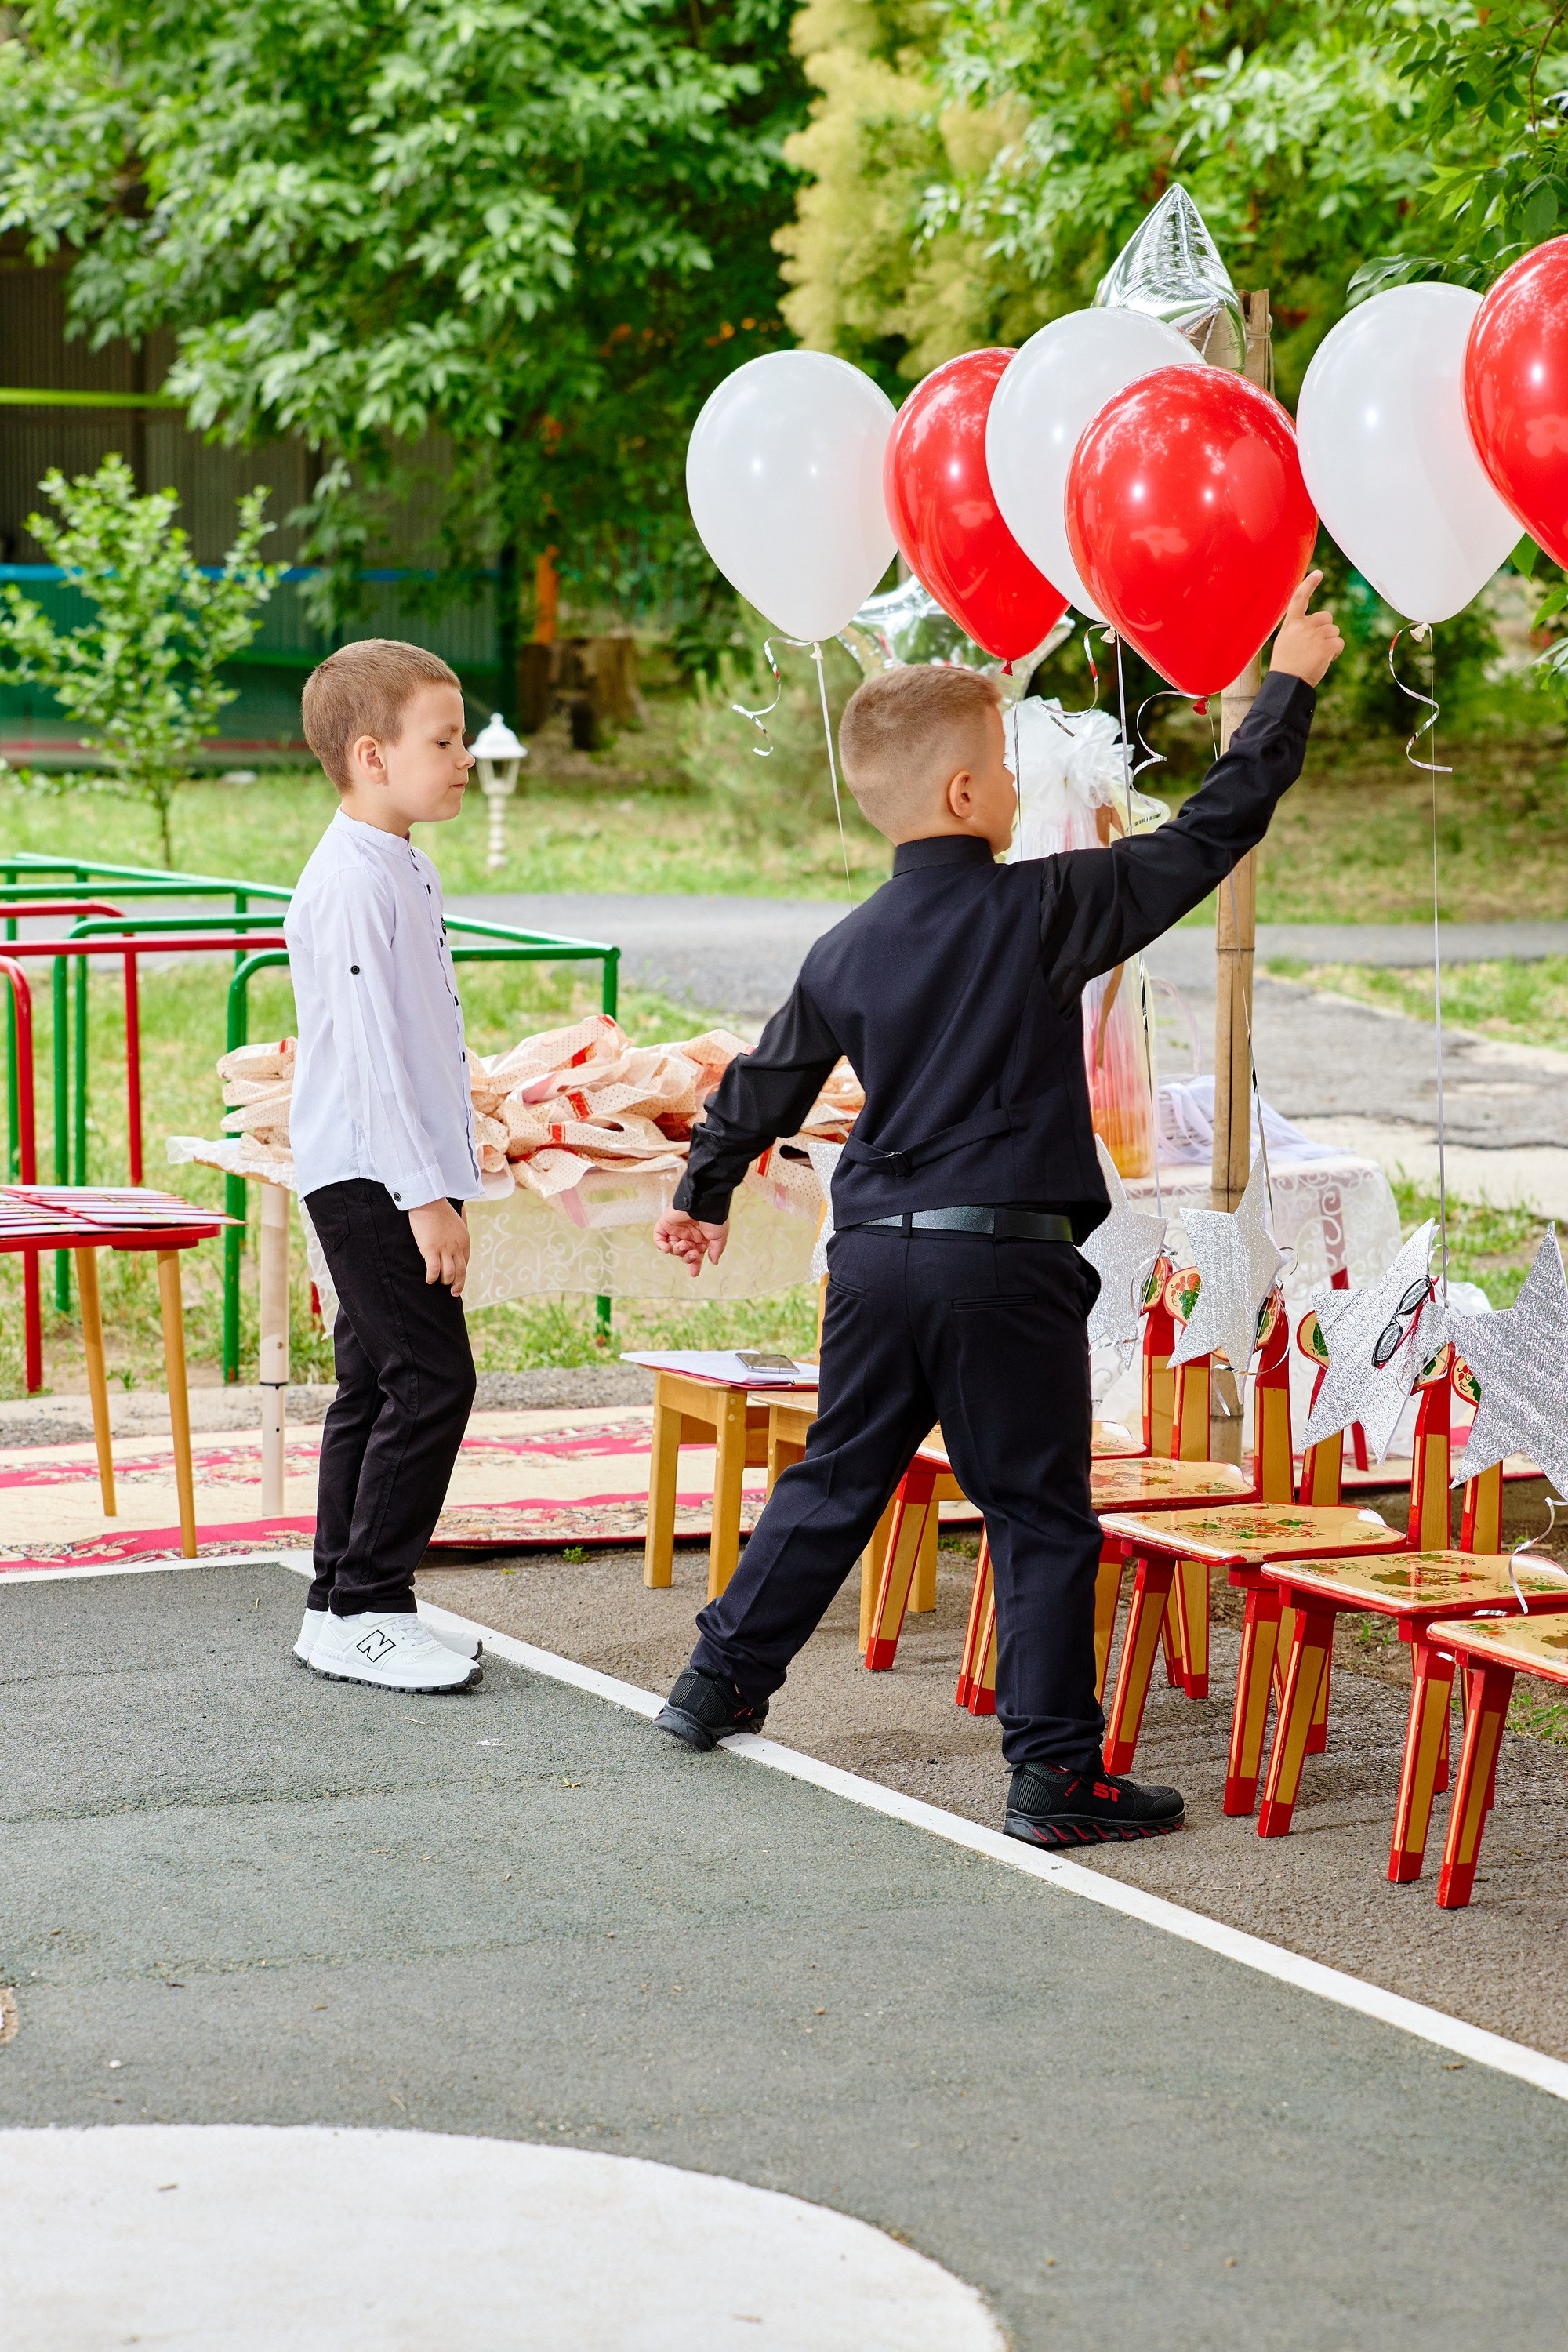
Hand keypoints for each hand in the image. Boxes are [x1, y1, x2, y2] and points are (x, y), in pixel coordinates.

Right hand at [409, 1197, 469, 1294]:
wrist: (429, 1200)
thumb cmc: (439, 1209)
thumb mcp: (456, 1222)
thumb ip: (457, 1234)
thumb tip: (453, 1242)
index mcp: (464, 1240)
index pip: (465, 1262)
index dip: (461, 1273)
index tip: (457, 1279)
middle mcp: (457, 1247)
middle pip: (461, 1272)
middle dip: (458, 1285)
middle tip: (454, 1293)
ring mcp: (444, 1249)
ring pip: (449, 1273)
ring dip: (445, 1281)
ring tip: (439, 1283)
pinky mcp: (431, 1249)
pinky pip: (434, 1270)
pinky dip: (432, 1277)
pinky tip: (429, 1280)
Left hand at [654, 1208, 728, 1277]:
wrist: (704, 1202)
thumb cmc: (714, 1218)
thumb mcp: (719, 1236)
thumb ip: (716, 1250)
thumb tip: (714, 1262)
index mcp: (701, 1238)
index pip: (696, 1255)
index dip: (694, 1264)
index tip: (693, 1273)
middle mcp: (689, 1235)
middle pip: (683, 1254)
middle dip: (687, 1257)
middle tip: (693, 1253)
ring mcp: (676, 1230)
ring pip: (672, 1248)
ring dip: (677, 1251)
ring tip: (683, 1244)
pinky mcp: (666, 1224)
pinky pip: (658, 1238)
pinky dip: (660, 1245)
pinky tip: (667, 1248)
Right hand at [1270, 569, 1343, 686]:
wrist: (1287, 684)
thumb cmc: (1286, 666)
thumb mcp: (1286, 642)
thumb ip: (1299, 629)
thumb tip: (1319, 623)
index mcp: (1290, 624)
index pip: (1299, 598)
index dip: (1309, 584)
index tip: (1318, 573)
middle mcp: (1302, 626)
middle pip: (1326, 617)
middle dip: (1326, 630)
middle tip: (1315, 647)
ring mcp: (1314, 635)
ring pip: (1334, 631)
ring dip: (1330, 643)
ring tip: (1316, 656)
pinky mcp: (1326, 646)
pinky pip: (1339, 643)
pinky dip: (1335, 652)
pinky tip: (1324, 660)